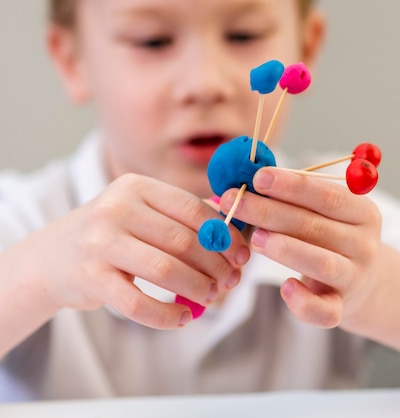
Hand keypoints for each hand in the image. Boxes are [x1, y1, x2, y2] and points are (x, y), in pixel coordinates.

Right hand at [30, 174, 249, 328]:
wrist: (51, 258)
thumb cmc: (109, 234)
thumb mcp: (139, 212)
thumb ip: (178, 217)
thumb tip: (231, 233)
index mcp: (135, 186)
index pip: (192, 208)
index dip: (224, 234)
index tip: (242, 255)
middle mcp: (116, 208)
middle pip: (183, 240)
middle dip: (215, 265)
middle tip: (230, 281)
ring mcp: (100, 242)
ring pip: (165, 270)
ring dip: (196, 288)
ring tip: (210, 298)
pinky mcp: (90, 277)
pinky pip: (138, 303)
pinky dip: (166, 315)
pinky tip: (182, 318)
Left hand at [219, 166, 380, 327]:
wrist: (364, 281)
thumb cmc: (332, 235)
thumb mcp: (326, 212)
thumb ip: (297, 197)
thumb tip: (253, 179)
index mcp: (362, 212)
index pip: (327, 195)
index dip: (292, 185)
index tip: (258, 177)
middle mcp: (363, 244)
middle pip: (315, 226)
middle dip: (270, 212)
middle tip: (236, 203)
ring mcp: (355, 278)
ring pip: (321, 263)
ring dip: (285, 249)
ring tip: (254, 237)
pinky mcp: (342, 308)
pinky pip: (325, 311)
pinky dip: (304, 301)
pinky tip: (285, 287)